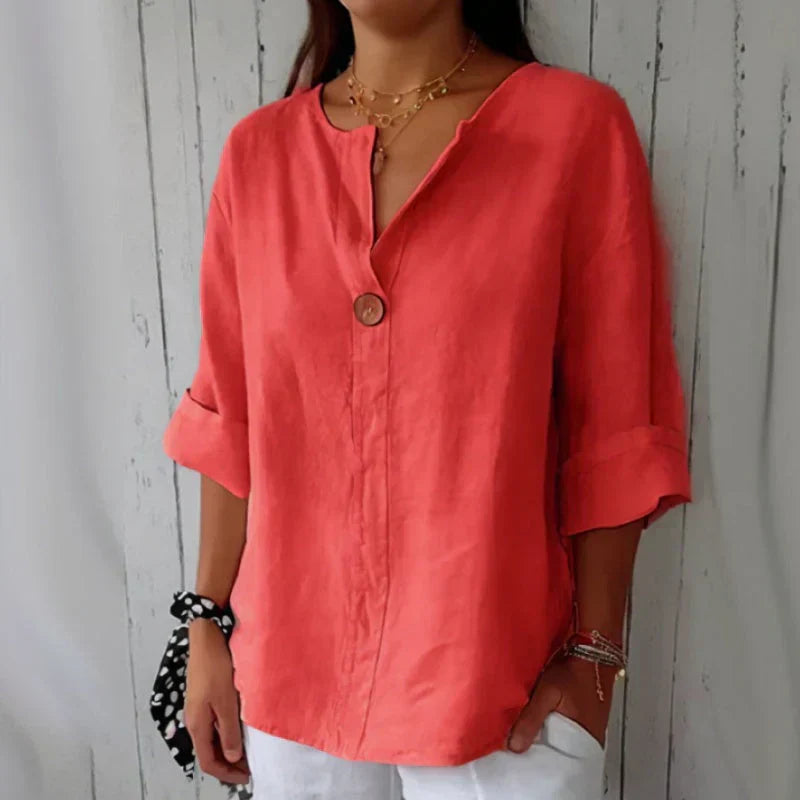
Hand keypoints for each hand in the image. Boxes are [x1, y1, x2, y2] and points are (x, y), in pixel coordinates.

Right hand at [184, 618, 249, 782]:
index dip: (227, 774)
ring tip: (248, 751)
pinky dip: (226, 733)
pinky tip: (240, 729)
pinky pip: (214, 725)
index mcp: (197, 725)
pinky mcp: (204, 698)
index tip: (247, 777)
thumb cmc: (215, 667)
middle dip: (228, 764)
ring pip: (212, 739)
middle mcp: (195, 721)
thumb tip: (232, 757)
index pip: (209, 762)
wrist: (206, 638)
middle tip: (250, 767)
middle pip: (209, 753)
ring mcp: (198, 710)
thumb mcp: (226, 702)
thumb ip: (228, 732)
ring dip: (228, 749)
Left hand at [506, 655, 615, 752]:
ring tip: (525, 732)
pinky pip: (565, 732)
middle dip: (537, 749)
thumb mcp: (548, 691)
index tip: (515, 754)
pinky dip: (551, 729)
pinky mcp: (584, 720)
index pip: (554, 763)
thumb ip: (531, 718)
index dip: (534, 759)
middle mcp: (588, 740)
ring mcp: (587, 730)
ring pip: (560, 742)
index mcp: (582, 740)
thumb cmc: (573, 670)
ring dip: (544, 738)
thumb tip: (514, 747)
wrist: (593, 652)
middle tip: (517, 743)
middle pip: (557, 754)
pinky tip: (540, 720)